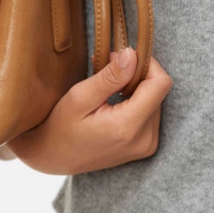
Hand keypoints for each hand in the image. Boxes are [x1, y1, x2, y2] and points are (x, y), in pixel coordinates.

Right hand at [6, 48, 172, 174]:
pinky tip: (116, 101)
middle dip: (137, 74)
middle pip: (158, 90)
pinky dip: (137, 99)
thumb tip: (133, 54)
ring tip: (109, 89)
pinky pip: (152, 110)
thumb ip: (110, 76)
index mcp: (128, 127)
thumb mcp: (80, 97)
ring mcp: (147, 145)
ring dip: (136, 86)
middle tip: (108, 71)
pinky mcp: (146, 145)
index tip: (122, 58)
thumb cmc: (60, 126)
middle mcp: (144, 139)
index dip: (146, 63)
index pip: (160, 83)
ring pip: (156, 98)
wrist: (53, 158)